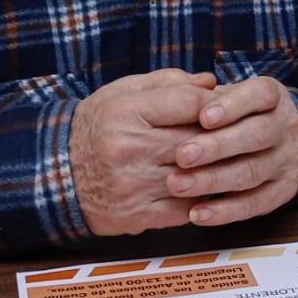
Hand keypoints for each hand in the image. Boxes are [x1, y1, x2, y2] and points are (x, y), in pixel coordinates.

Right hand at [68, 68, 220, 235]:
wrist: (57, 175)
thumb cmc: (97, 127)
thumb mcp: (122, 92)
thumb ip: (168, 82)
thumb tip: (210, 82)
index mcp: (126, 112)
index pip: (189, 103)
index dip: (215, 103)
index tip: (226, 106)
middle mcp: (129, 149)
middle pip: (197, 140)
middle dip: (223, 135)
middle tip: (240, 132)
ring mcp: (134, 185)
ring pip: (197, 176)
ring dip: (219, 169)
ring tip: (232, 159)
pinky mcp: (138, 215)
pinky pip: (187, 207)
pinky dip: (204, 197)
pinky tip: (211, 187)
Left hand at [165, 75, 297, 227]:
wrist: (269, 139)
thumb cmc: (231, 114)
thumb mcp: (221, 95)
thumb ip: (201, 93)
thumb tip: (182, 93)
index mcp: (273, 95)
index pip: (259, 95)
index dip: (232, 106)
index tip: (203, 118)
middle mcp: (286, 125)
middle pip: (256, 134)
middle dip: (217, 147)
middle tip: (181, 156)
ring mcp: (289, 158)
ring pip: (253, 171)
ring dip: (213, 181)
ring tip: (179, 186)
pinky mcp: (285, 189)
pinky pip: (256, 204)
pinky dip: (225, 211)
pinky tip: (196, 213)